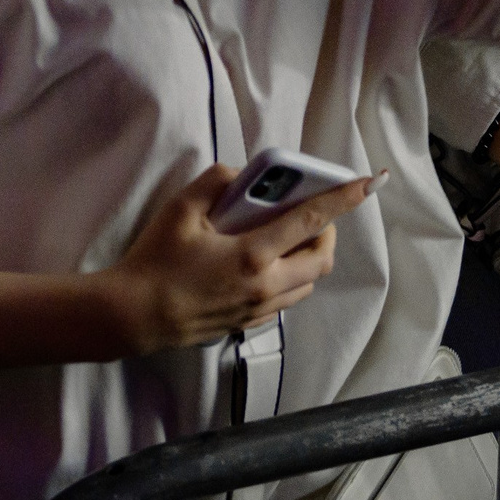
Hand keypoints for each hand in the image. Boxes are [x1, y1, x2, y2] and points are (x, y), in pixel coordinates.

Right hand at [99, 164, 378, 352]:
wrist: (131, 316)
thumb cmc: (155, 261)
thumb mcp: (181, 210)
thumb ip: (217, 182)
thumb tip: (243, 176)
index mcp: (253, 255)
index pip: (312, 221)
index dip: (343, 199)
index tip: (368, 183)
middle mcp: (265, 286)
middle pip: (321, 259)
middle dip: (326, 232)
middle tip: (308, 213)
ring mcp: (258, 310)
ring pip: (307, 284)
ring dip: (308, 258)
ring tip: (287, 238)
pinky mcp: (248, 324)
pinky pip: (286, 300)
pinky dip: (289, 279)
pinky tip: (264, 265)